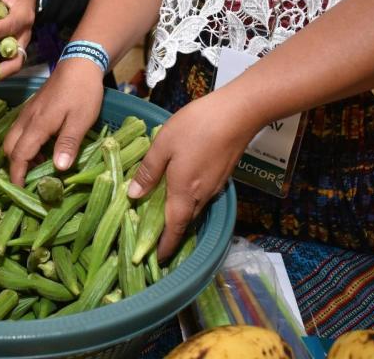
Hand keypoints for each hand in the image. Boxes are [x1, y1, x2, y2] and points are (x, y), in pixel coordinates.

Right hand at [3, 59, 103, 184]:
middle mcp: (26, 119)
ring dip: (20, 155)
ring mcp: (28, 112)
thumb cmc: (82, 92)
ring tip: (39, 167)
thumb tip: (59, 168)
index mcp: (37, 125)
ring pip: (12, 138)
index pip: (19, 155)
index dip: (17, 175)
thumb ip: (68, 144)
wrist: (80, 63)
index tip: (20, 190)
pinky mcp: (32, 108)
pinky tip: (43, 148)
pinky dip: (25, 144)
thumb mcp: (80, 120)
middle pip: (9, 148)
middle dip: (15, 166)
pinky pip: (20, 130)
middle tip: (30, 181)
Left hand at [127, 92, 260, 260]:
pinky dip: (189, 200)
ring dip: (179, 217)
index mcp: (184, 193)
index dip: (165, 247)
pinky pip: (202, 196)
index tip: (156, 260)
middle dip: (170, 234)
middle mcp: (201, 196)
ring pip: (194, 209)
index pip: (174, 229)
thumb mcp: (163, 146)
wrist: (239, 112)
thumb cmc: (196, 127)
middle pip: (184, 222)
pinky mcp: (222, 176)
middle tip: (152, 238)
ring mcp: (215, 186)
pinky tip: (180, 189)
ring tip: (162, 216)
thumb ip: (148, 172)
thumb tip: (133, 196)